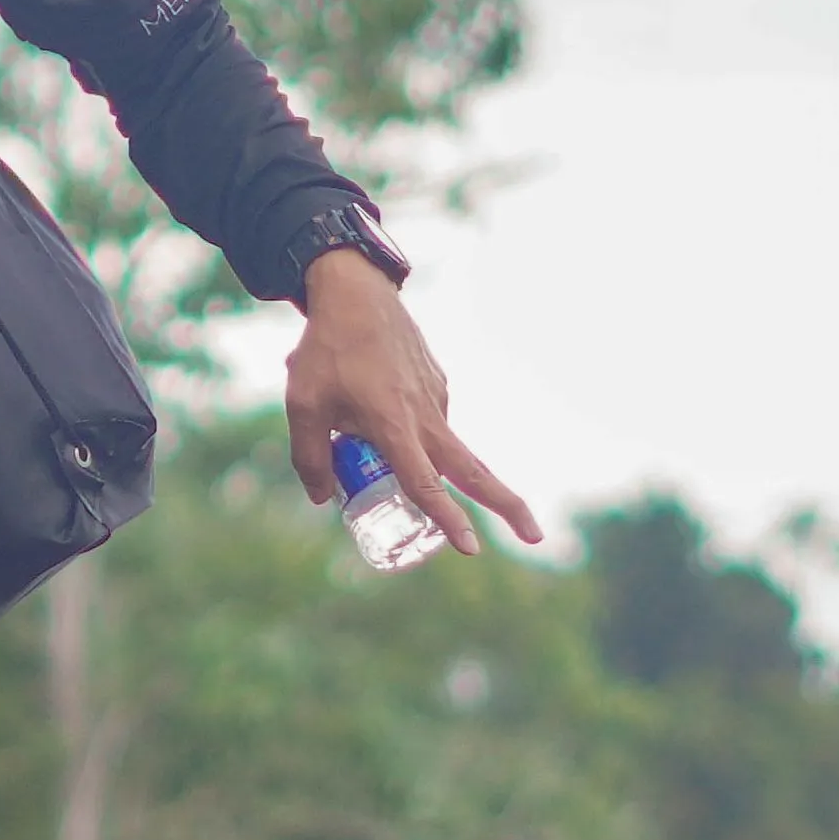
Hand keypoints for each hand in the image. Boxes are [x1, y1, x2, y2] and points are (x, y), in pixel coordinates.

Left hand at [283, 249, 541, 555]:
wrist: (355, 293)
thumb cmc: (326, 352)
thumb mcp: (303, 407)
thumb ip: (310, 458)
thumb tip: (323, 499)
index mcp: (394, 424)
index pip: (423, 482)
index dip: (446, 516)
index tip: (471, 546)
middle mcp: (426, 414)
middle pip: (473, 471)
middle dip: (506, 506)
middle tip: (535, 536)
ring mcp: (437, 398)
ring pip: (439, 446)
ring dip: (418, 457)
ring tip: (353, 406)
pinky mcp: (438, 384)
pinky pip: (425, 420)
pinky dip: (408, 428)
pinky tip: (367, 395)